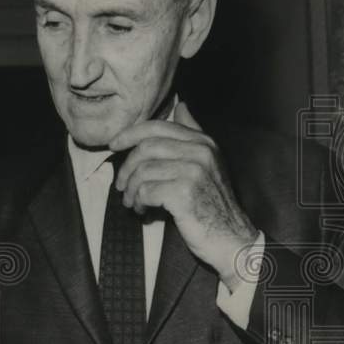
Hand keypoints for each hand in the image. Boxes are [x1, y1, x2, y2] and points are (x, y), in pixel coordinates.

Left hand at [109, 102, 259, 289]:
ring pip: (142, 171)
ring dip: (130, 189)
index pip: (158, 127)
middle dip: (127, 167)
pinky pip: (145, 190)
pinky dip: (138, 202)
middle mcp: (200, 152)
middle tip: (121, 185)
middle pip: (146, 148)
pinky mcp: (184, 192)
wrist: (230, 238)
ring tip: (132, 202)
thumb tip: (181, 105)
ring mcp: (193, 171)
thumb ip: (192, 135)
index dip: (130, 133)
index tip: (113, 145)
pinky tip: (143, 210)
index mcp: (203, 142)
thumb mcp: (207, 163)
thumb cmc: (211, 203)